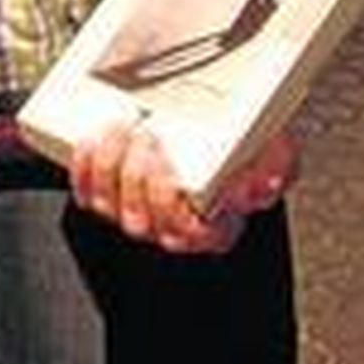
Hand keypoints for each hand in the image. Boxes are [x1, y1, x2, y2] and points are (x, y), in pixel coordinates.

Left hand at [68, 122, 298, 255]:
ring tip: (122, 127)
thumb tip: (260, 185)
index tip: (174, 172)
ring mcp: (136, 212)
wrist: (214, 127)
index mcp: (216, 226)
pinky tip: (92, 139)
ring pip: (112, 207)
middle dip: (141, 178)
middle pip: (144, 221)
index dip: (177, 208)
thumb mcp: (275, 151)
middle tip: (149, 135)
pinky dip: (84, 167)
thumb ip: (280, 165)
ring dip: (111, 166)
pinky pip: (86, 193)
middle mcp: (171, 226)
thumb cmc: (242, 145)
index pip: (194, 236)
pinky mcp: (108, 193)